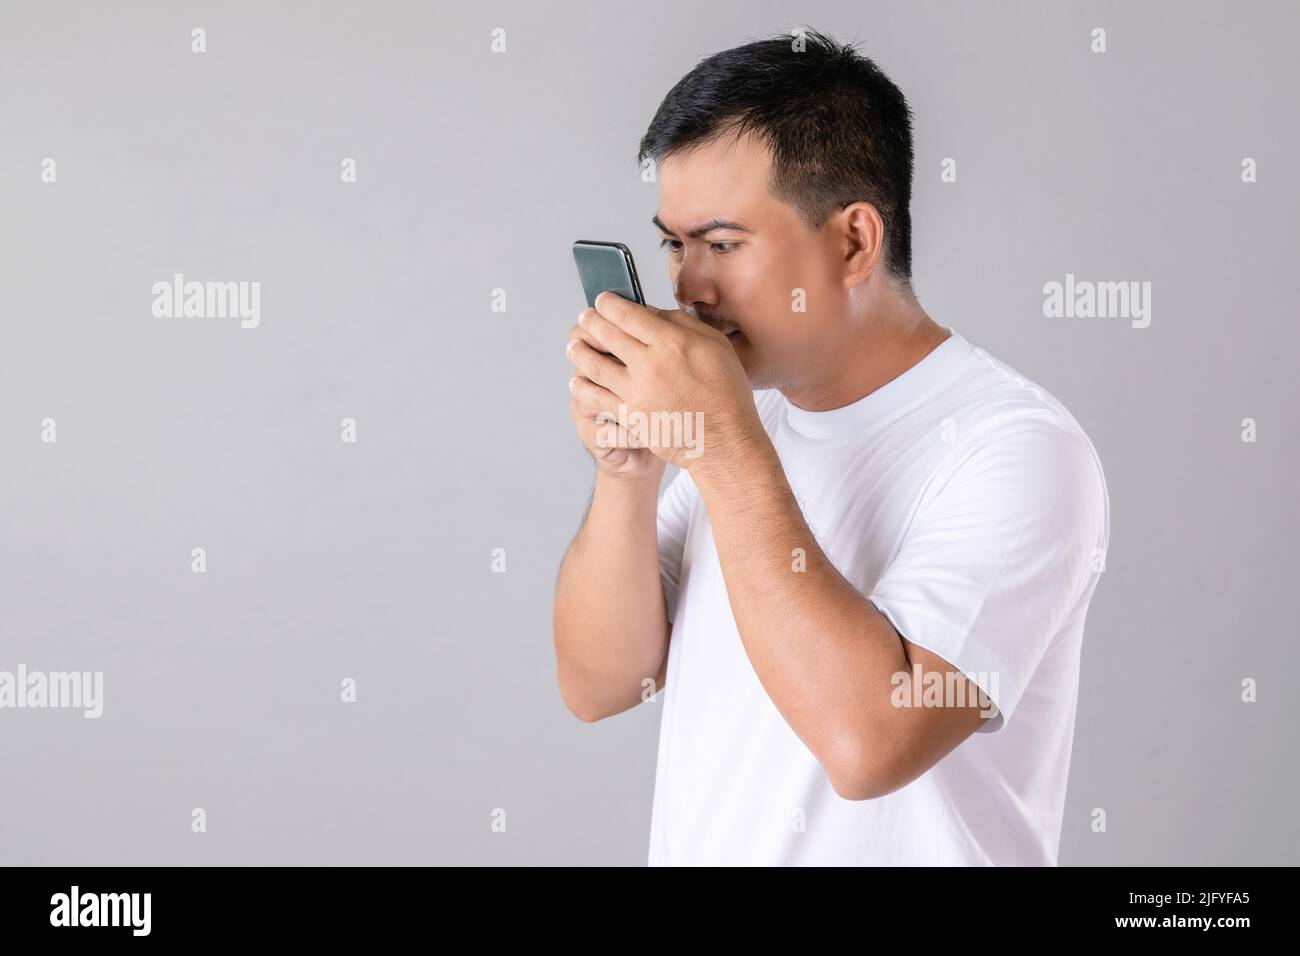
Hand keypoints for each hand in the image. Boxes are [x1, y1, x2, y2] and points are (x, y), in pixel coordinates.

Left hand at [566, 291, 764, 472]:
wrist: (724, 441)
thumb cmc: (726, 393)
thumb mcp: (716, 346)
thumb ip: (683, 325)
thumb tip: (652, 313)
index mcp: (671, 342)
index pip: (629, 314)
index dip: (609, 304)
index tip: (602, 301)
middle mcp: (649, 364)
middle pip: (607, 334)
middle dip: (590, 322)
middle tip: (584, 317)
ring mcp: (636, 391)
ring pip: (594, 365)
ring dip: (579, 352)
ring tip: (573, 346)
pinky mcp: (629, 415)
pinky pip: (596, 397)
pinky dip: (582, 387)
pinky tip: (577, 380)